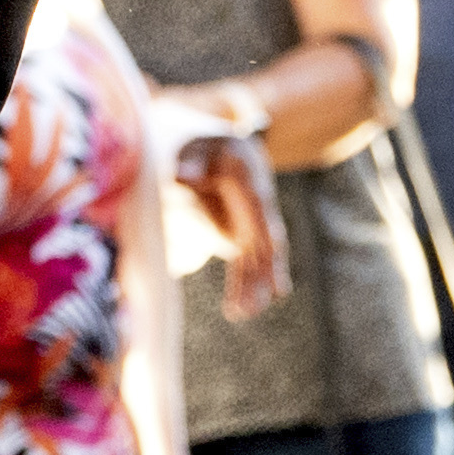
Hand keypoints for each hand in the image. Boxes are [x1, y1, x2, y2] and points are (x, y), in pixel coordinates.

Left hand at [158, 115, 287, 307]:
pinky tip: (242, 308)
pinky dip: (244, 283)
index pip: (261, 206)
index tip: (273, 248)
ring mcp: (252, 225)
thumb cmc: (208, 142)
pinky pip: (246, 263)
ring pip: (258, 259)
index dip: (268, 229)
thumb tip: (180, 177)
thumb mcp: (201, 143)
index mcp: (251, 179)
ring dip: (253, 286)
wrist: (224, 146)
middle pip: (265, 241)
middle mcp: (258, 206)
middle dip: (262, 271)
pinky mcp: (243, 237)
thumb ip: (194, 160)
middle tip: (257, 300)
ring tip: (241, 313)